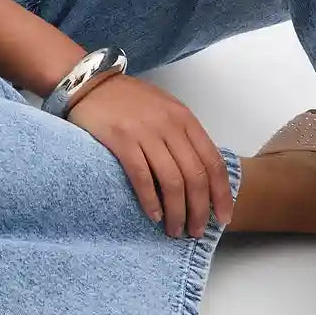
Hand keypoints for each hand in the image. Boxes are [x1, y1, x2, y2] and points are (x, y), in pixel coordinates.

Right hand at [65, 71, 235, 236]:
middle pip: (195, 176)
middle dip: (199, 210)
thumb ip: (183, 135)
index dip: (222, 194)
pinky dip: (150, 201)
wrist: (92, 83)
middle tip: (195, 232)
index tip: (223, 218)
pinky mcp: (121, 139)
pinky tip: (153, 216)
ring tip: (175, 230)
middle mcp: (170, 124)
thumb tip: (201, 174)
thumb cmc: (130, 100)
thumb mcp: (165, 109)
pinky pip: (142, 177)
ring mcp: (146, 131)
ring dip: (177, 212)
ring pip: (172, 181)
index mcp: (185, 118)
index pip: (213, 162)